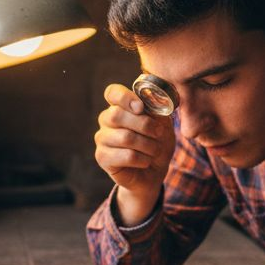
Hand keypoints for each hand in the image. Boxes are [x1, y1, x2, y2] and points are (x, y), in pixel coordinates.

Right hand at [94, 84, 174, 220]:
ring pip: (125, 137)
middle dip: (144, 125)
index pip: (113, 93)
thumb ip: (156, 112)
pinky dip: (143, 159)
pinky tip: (146, 161)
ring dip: (148, 145)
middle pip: (117, 115)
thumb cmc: (156, 143)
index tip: (141, 107)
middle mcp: (106, 119)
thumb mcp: (163, 124)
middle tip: (159, 133)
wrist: (153, 171)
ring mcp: (102, 138)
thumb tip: (151, 103)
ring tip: (155, 150)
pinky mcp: (102, 157)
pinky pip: (126, 156)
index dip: (126, 98)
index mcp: (120, 105)